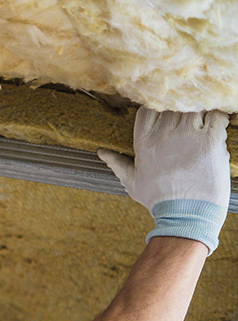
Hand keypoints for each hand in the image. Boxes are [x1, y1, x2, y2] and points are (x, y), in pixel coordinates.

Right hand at [98, 108, 229, 210]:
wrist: (186, 214)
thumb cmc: (159, 200)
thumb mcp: (132, 182)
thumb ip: (117, 163)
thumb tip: (101, 153)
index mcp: (144, 143)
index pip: (148, 110)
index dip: (159, 108)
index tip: (167, 115)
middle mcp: (163, 135)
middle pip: (174, 105)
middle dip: (183, 109)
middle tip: (190, 119)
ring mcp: (187, 136)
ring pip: (196, 107)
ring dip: (203, 112)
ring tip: (205, 122)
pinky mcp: (209, 140)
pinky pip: (216, 116)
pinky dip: (219, 117)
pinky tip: (218, 126)